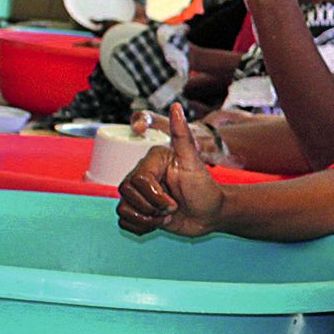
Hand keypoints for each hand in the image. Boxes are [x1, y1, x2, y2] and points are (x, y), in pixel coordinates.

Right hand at [115, 103, 226, 235]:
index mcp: (152, 161)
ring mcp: (139, 194)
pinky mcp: (139, 210)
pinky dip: (140, 227)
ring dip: (146, 220)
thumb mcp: (195, 163)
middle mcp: (142, 175)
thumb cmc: (206, 188)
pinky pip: (123, 221)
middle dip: (150, 208)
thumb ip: (183, 135)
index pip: (137, 180)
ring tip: (166, 216)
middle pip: (125, 194)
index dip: (153, 196)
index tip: (173, 202)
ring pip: (122, 209)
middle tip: (172, 209)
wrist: (211, 214)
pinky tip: (158, 223)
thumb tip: (176, 107)